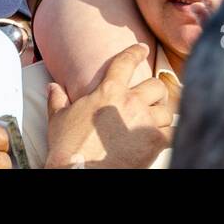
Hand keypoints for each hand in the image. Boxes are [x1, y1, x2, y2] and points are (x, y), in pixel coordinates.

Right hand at [44, 43, 173, 168]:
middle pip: (156, 86)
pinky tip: (163, 137)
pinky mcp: (154, 141)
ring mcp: (144, 120)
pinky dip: (169, 134)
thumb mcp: (59, 120)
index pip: (126, 62)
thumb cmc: (68, 149)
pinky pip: (171, 132)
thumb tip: (52, 87)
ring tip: (158, 120)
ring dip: (162, 115)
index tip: (143, 49)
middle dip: (156, 92)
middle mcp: (130, 101)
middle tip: (153, 98)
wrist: (79, 174)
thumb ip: (58, 101)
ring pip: (166, 110)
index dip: (136, 52)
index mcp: (108, 91)